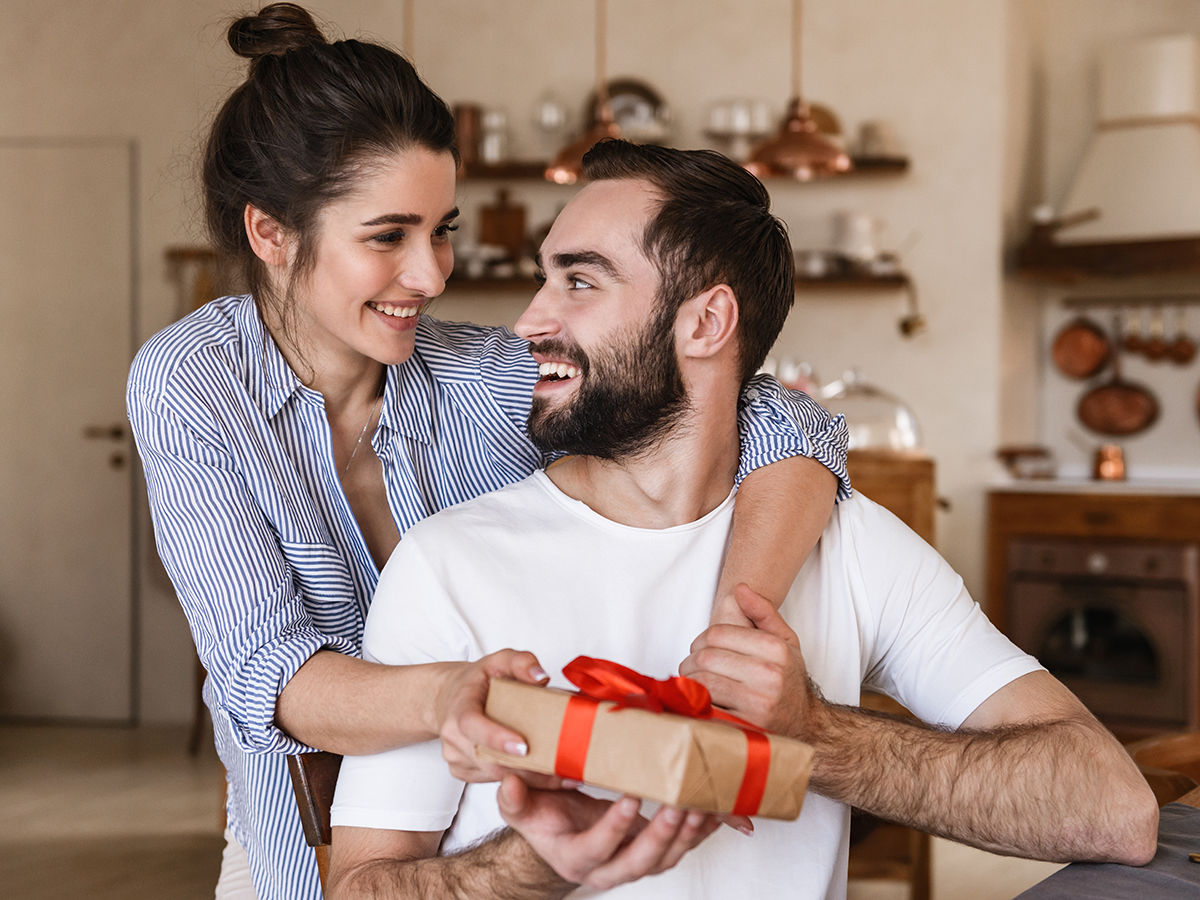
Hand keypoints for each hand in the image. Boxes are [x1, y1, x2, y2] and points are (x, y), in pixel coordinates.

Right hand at [435, 650, 557, 783]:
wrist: (449, 697)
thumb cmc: (479, 680)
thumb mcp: (500, 660)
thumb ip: (521, 662)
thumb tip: (541, 677)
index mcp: (460, 705)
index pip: (472, 724)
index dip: (496, 737)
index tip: (524, 748)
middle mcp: (453, 734)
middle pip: (488, 759)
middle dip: (526, 769)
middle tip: (562, 770)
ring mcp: (455, 756)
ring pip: (493, 775)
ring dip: (527, 780)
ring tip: (561, 777)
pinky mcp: (462, 770)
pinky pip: (491, 781)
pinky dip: (517, 782)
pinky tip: (540, 776)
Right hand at [496, 776, 722, 889]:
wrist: (561, 837)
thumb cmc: (544, 820)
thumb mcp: (522, 809)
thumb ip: (514, 799)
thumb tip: (510, 780)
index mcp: (574, 858)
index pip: (597, 848)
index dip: (614, 826)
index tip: (628, 798)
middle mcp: (607, 869)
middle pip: (640, 861)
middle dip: (662, 834)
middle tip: (677, 803)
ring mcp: (634, 862)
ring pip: (666, 858)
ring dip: (686, 833)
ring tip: (701, 804)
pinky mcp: (653, 851)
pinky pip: (682, 846)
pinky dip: (701, 830)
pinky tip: (716, 809)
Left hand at [680, 584, 819, 739]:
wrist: (806, 724)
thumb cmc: (789, 680)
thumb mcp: (786, 641)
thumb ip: (763, 612)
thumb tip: (740, 589)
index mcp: (776, 649)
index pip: (717, 634)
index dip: (701, 640)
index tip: (701, 649)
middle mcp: (769, 674)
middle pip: (706, 657)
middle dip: (690, 662)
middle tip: (691, 667)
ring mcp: (758, 703)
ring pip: (702, 682)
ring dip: (689, 682)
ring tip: (693, 682)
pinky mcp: (746, 727)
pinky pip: (706, 708)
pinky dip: (697, 703)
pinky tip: (702, 701)